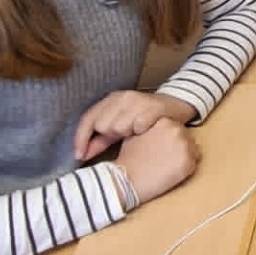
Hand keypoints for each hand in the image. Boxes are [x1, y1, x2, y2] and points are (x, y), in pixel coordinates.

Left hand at [74, 89, 195, 161]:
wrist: (176, 104)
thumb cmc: (144, 119)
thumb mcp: (120, 128)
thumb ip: (100, 140)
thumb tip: (81, 155)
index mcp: (110, 100)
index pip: (88, 119)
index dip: (81, 139)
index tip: (79, 156)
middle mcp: (122, 97)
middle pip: (102, 125)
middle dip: (109, 137)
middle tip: (124, 137)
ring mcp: (138, 100)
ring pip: (119, 126)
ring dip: (126, 134)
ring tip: (136, 133)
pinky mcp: (154, 106)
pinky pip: (139, 124)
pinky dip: (140, 130)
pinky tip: (145, 131)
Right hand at [115, 118, 199, 203]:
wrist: (126, 178)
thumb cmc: (128, 158)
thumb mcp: (137, 133)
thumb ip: (151, 127)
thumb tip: (156, 130)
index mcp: (166, 120)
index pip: (177, 129)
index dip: (170, 140)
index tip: (162, 149)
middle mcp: (178, 130)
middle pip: (187, 139)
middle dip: (178, 148)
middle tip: (164, 159)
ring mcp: (185, 146)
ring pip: (193, 152)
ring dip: (183, 158)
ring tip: (165, 166)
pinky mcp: (188, 163)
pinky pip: (193, 165)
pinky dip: (184, 170)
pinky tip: (169, 173)